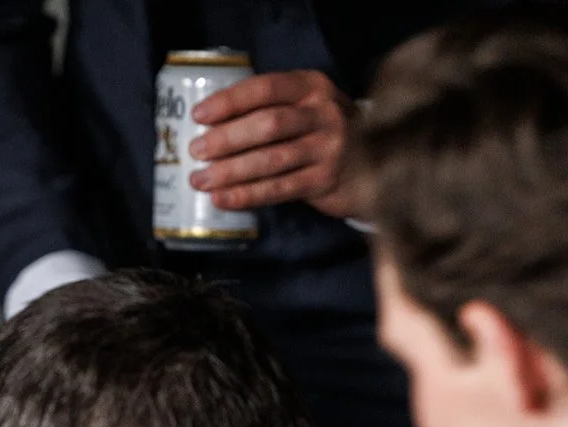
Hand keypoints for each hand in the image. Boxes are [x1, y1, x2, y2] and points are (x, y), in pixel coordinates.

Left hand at [189, 70, 362, 219]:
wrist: (371, 158)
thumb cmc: (317, 129)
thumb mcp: (302, 105)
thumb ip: (267, 107)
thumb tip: (207, 125)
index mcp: (312, 86)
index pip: (266, 88)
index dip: (230, 101)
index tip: (199, 115)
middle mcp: (324, 113)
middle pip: (268, 125)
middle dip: (226, 139)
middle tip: (196, 151)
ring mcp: (329, 148)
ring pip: (271, 160)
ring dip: (230, 171)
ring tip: (200, 179)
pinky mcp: (325, 180)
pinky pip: (279, 189)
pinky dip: (246, 195)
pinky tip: (222, 198)